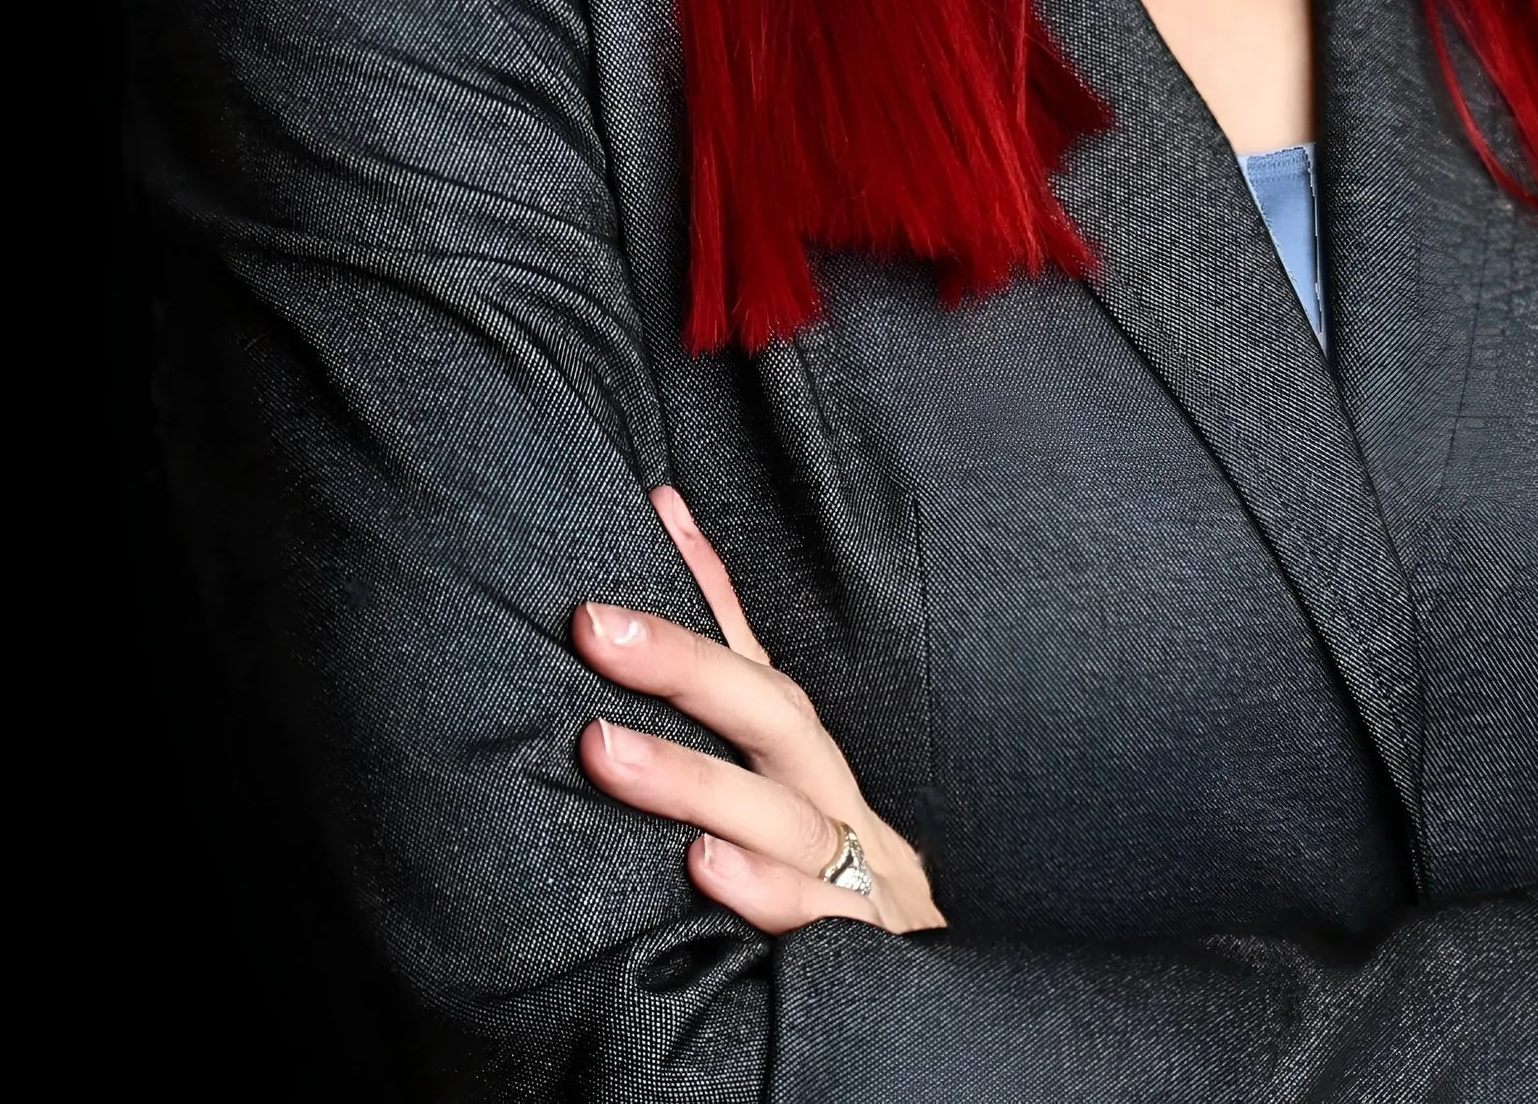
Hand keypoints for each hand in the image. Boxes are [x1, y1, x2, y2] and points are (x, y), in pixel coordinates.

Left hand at [573, 485, 945, 935]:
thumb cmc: (837, 909)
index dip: (709, 587)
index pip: (755, 666)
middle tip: (594, 622)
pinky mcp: (873, 952)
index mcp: (811, 774)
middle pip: (772, 715)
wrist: (943, 1031)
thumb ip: (720, 762)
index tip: (655, 506)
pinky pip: (822, 915)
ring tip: (603, 749)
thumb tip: (634, 672)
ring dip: (693, 778)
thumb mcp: (781, 825)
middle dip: (684, 660)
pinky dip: (768, 888)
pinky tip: (708, 868)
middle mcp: (837, 805)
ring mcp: (861, 875)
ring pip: (784, 812)